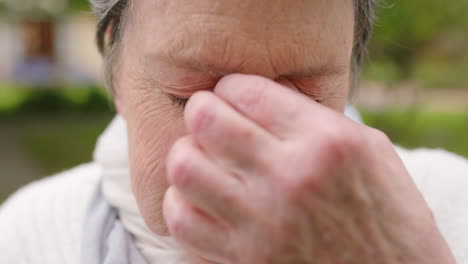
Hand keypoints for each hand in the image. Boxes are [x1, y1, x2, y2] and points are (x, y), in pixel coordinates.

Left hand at [163, 74, 454, 263]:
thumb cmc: (388, 213)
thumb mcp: (370, 151)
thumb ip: (315, 118)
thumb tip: (259, 98)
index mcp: (326, 141)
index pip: (247, 91)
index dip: (229, 87)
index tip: (230, 96)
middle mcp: (290, 177)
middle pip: (205, 120)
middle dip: (200, 111)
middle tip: (208, 119)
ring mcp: (263, 222)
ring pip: (184, 167)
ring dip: (186, 155)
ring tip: (201, 158)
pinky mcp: (245, 259)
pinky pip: (182, 220)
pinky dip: (181, 203)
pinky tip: (200, 198)